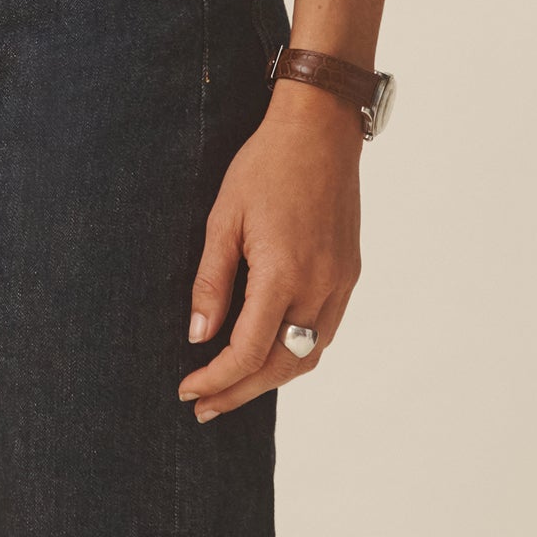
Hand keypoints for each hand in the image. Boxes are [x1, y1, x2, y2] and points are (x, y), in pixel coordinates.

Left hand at [178, 79, 363, 418]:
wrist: (320, 130)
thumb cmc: (265, 165)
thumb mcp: (224, 217)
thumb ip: (212, 280)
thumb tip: (198, 337)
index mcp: (284, 274)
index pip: (248, 353)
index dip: (216, 380)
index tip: (187, 390)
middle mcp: (319, 288)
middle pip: (280, 367)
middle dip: (239, 392)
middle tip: (203, 405)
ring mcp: (340, 283)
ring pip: (307, 356)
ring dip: (269, 379)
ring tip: (232, 386)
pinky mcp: (349, 274)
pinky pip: (323, 332)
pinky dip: (295, 352)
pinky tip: (269, 350)